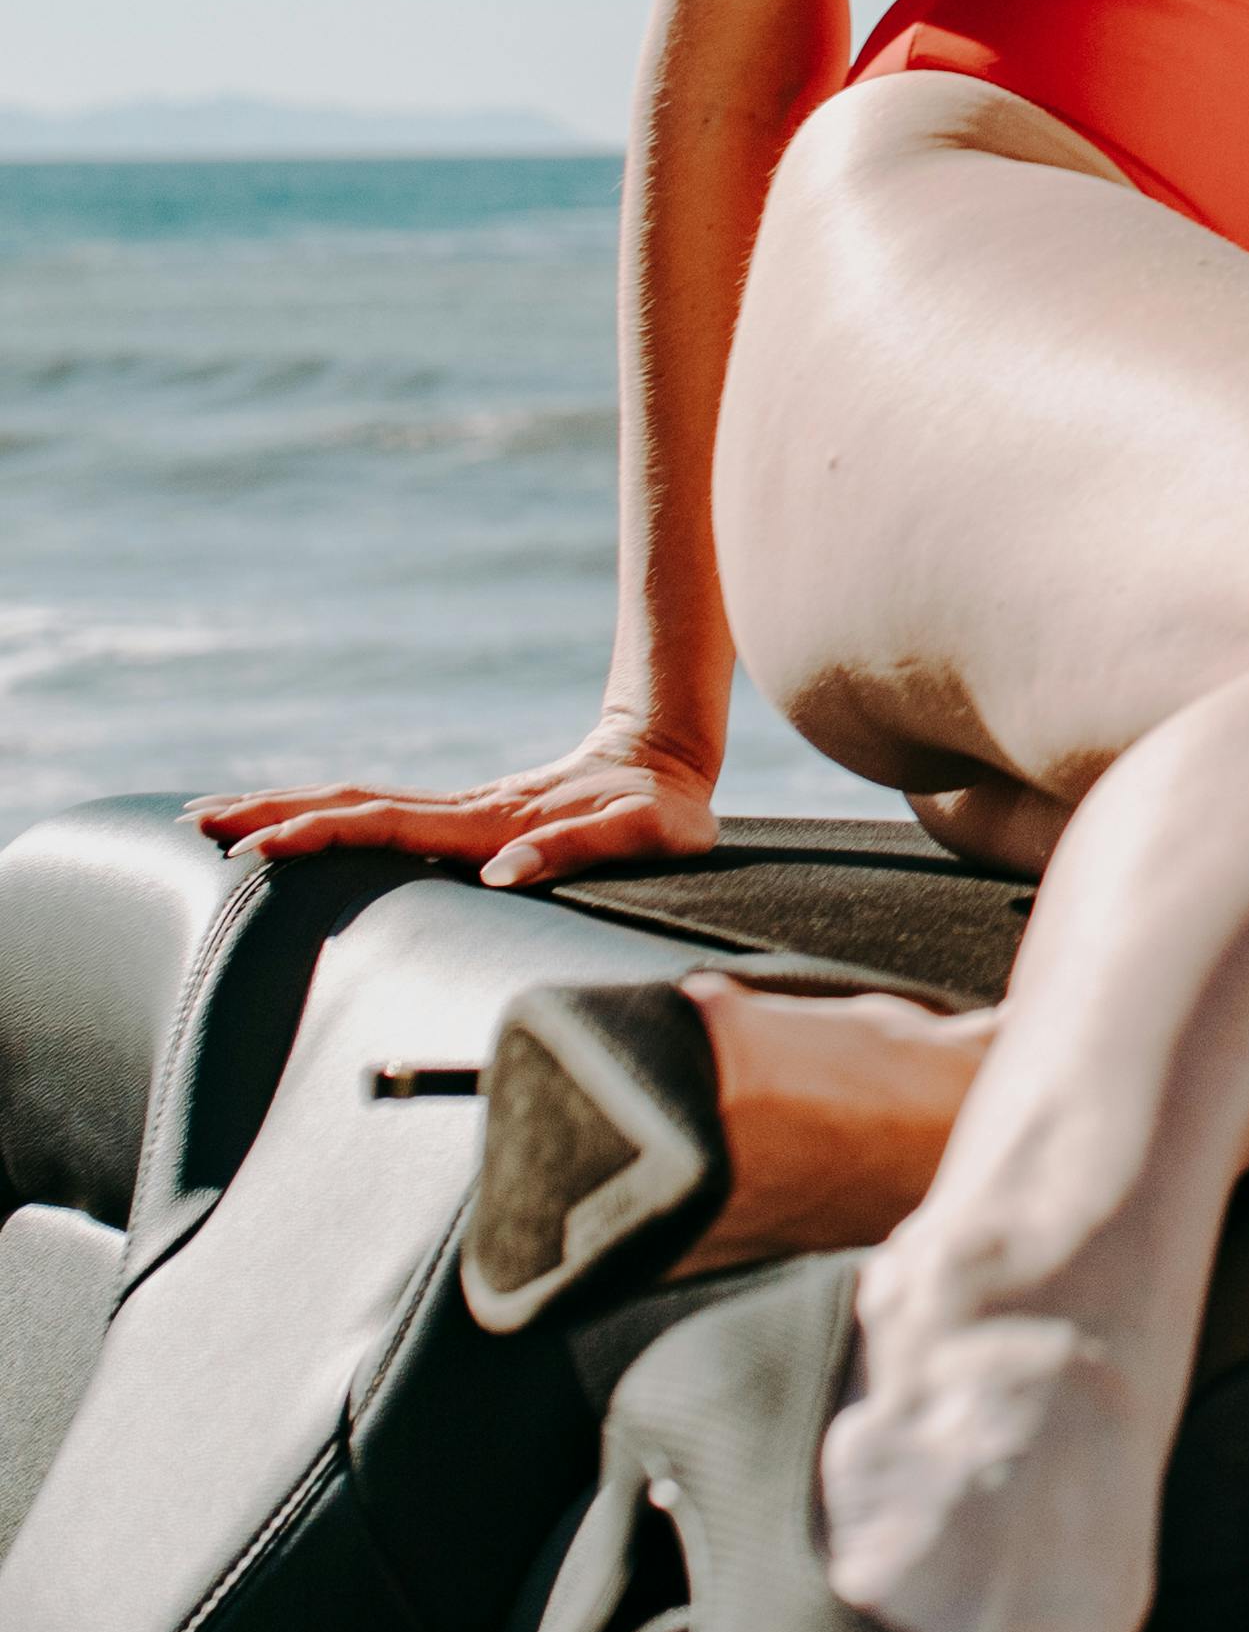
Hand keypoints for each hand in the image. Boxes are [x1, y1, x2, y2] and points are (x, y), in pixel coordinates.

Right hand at [189, 721, 723, 897]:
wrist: (665, 758)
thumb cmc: (662, 809)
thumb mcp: (641, 832)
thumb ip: (580, 847)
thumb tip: (503, 873)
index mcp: (489, 822)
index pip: (386, 825)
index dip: (322, 834)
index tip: (260, 845)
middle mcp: (463, 813)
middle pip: (352, 806)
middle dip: (275, 815)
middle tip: (200, 824)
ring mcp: (461, 812)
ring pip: (359, 804)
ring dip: (288, 809)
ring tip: (216, 818)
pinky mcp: (467, 819)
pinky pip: (383, 815)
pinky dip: (328, 816)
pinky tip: (294, 827)